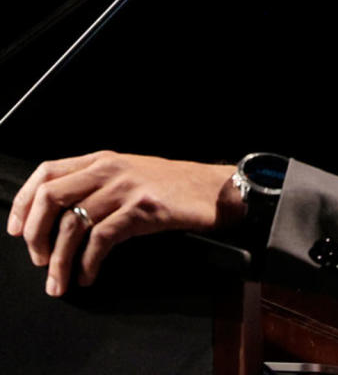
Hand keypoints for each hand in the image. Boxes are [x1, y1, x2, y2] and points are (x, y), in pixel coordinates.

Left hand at [5, 150, 242, 295]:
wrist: (213, 189)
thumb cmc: (171, 188)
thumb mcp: (128, 177)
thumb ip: (96, 187)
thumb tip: (56, 220)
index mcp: (102, 159)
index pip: (47, 171)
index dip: (23, 202)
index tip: (16, 230)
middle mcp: (109, 168)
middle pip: (51, 196)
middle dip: (35, 235)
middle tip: (39, 260)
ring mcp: (125, 187)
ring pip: (73, 223)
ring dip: (59, 261)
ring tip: (60, 282)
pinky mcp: (142, 208)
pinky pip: (101, 239)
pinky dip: (88, 263)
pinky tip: (89, 275)